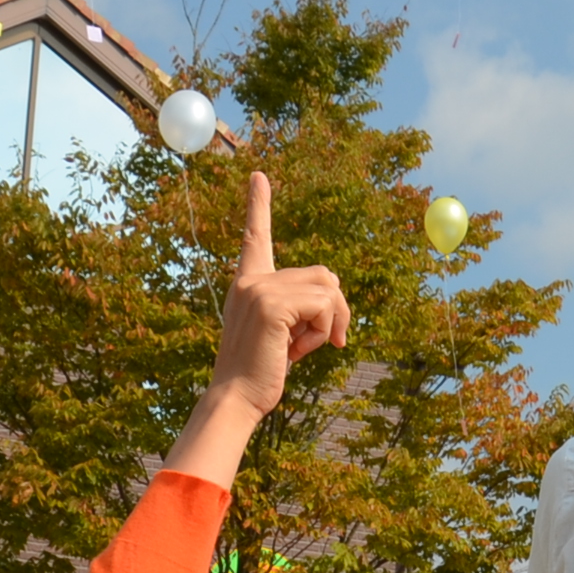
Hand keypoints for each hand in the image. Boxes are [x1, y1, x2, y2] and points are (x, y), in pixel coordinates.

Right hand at [210, 170, 351, 421]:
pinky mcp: (272, 304)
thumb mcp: (281, 331)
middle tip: (326, 342)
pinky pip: (324, 306)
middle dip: (336, 310)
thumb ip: (297, 305)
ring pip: (328, 289)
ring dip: (330, 323)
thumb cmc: (260, 370)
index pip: (255, 237)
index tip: (258, 176)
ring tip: (301, 347)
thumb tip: (333, 294)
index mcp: (248, 282)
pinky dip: (324, 332)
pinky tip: (297, 351)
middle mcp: (251, 279)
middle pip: (323, 275)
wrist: (237, 397)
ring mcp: (260, 288)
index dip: (258, 206)